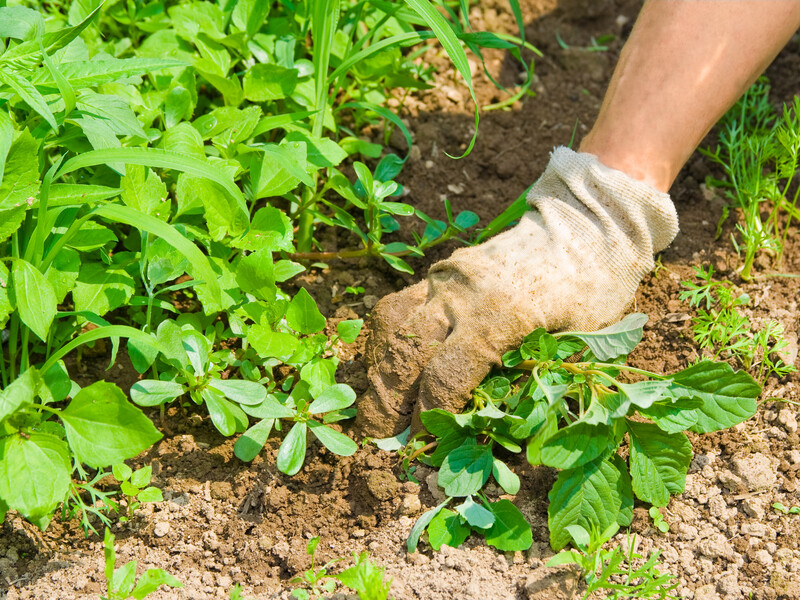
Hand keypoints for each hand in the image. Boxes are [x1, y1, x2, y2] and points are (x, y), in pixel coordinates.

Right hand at [355, 147, 678, 437]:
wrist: (588, 224)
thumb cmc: (594, 289)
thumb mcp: (580, 341)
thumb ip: (534, 379)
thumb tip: (488, 427)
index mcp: (502, 314)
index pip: (446, 375)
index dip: (429, 416)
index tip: (423, 444)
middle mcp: (464, 293)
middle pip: (406, 352)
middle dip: (387, 401)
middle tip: (382, 436)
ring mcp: (448, 277)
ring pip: (393, 325)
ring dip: (378, 369)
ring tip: (378, 403)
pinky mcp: (441, 269)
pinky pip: (399, 305)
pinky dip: (386, 339)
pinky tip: (387, 363)